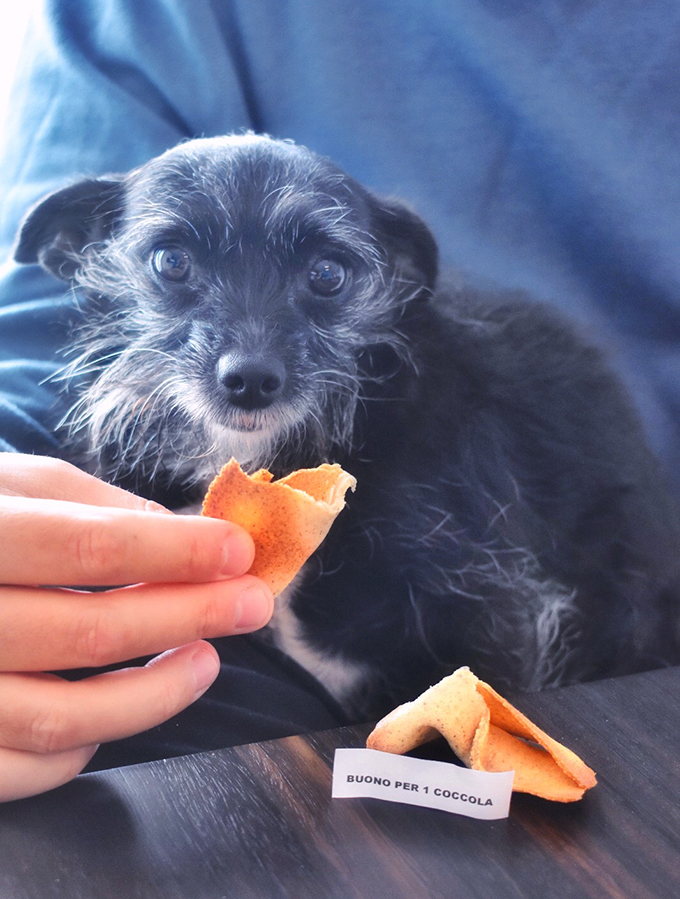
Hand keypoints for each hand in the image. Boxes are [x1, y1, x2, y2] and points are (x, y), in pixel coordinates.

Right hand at [0, 454, 273, 801]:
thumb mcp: (5, 484)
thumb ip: (84, 503)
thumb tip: (173, 531)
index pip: (87, 546)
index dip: (174, 551)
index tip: (238, 551)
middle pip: (87, 630)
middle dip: (189, 615)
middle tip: (251, 603)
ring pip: (61, 716)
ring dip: (154, 694)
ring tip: (207, 659)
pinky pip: (23, 768)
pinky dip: (88, 746)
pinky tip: (128, 706)